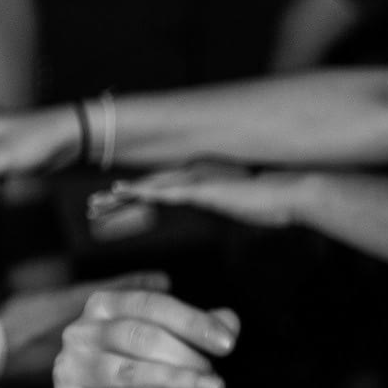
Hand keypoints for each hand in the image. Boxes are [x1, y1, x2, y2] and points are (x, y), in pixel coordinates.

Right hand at [49, 277, 238, 387]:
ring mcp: (71, 362)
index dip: (193, 321)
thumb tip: (229, 320)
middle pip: (140, 336)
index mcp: (104, 304)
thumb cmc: (134, 371)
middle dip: (186, 358)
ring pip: (127, 370)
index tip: (228, 344)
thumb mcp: (165, 344)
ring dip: (173, 382)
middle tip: (216, 381)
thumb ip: (196, 330)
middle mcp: (81, 329)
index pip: (152, 304)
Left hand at [99, 164, 307, 230]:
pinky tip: (125, 192)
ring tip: (97, 203)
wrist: (295, 192)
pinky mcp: (204, 188)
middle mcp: (195, 177)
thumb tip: (224, 209)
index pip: (160, 191)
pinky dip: (144, 192)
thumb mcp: (243, 206)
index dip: (135, 197)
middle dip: (120, 197)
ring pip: (150, 188)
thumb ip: (228, 206)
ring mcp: (198, 181)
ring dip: (123, 196)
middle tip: (93, 206)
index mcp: (201, 183)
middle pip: (148, 188)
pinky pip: (167, 191)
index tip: (112, 205)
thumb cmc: (274, 201)